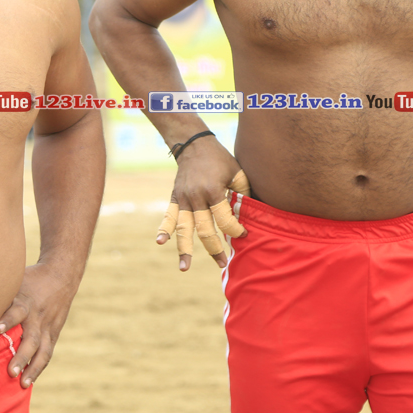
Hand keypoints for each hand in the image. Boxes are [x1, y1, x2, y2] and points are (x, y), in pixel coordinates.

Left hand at [0, 264, 78, 388]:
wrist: (61, 276)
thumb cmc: (30, 280)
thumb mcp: (15, 281)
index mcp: (26, 302)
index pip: (17, 311)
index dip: (8, 320)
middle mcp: (38, 317)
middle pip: (32, 338)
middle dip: (22, 356)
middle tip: (11, 371)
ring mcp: (48, 327)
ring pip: (42, 350)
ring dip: (33, 367)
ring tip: (22, 383)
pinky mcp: (53, 333)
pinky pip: (47, 353)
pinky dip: (39, 367)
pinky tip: (29, 380)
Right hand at [156, 139, 249, 270]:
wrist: (194, 144)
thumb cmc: (220, 159)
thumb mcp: (237, 172)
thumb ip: (243, 193)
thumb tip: (251, 214)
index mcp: (213, 191)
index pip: (225, 219)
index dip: (236, 229)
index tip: (244, 233)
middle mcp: (196, 197)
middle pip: (205, 230)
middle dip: (214, 248)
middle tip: (223, 263)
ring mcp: (183, 199)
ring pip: (184, 228)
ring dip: (184, 249)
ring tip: (185, 268)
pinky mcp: (175, 198)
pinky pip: (168, 216)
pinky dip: (164, 229)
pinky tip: (160, 242)